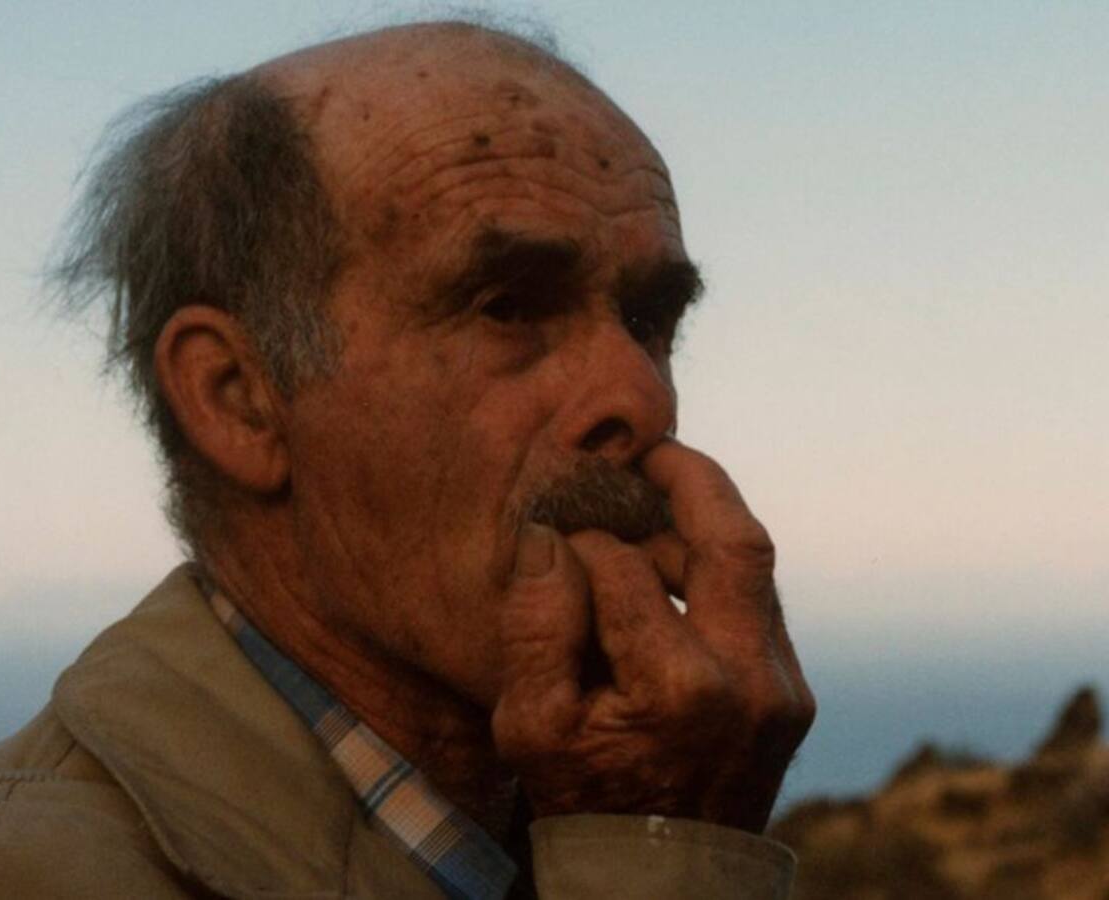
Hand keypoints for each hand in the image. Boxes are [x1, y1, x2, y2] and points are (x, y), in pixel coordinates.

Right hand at [491, 440, 814, 831]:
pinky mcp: (793, 692)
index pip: (626, 568)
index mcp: (678, 689)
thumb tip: (551, 535)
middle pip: (736, 539)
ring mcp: (782, 687)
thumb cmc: (582, 799)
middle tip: (650, 448)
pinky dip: (721, 567)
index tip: (559, 527)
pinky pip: (760, 602)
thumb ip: (536, 623)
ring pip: (757, 565)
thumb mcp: (530, 724)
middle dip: (690, 477)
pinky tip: (679, 559)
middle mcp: (748, 681)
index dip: (583, 538)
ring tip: (653, 504)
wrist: (660, 878)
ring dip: (707, 522)